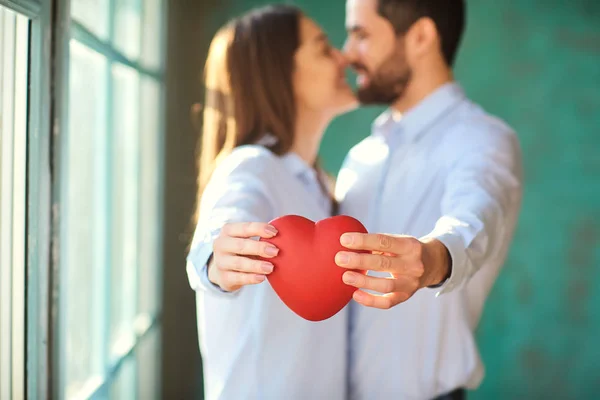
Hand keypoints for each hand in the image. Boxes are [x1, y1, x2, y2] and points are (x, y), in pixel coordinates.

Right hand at [209, 222, 279, 291]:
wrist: (222, 270)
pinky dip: (251, 278)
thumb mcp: (244, 239)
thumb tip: (286, 233)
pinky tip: (262, 277)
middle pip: (240, 245)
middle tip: (275, 251)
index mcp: (228, 231)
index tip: (275, 232)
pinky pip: (238, 278)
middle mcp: (221, 245)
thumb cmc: (240, 250)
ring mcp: (221, 262)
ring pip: (239, 263)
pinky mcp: (223, 278)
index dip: (259, 229)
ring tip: (271, 267)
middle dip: (259, 248)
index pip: (244, 228)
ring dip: (256, 265)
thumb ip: (259, 236)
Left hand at [335, 233, 449, 308]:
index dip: (363, 240)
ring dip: (363, 281)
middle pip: (383, 263)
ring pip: (385, 285)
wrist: (432, 264)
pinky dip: (370, 300)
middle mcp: (413, 265)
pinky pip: (387, 302)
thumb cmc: (405, 250)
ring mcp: (411, 283)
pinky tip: (355, 295)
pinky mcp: (406, 296)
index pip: (384, 241)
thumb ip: (377, 243)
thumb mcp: (398, 241)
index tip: (343, 239)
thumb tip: (346, 242)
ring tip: (345, 277)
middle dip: (359, 261)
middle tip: (339, 259)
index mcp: (409, 246)